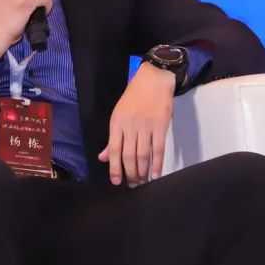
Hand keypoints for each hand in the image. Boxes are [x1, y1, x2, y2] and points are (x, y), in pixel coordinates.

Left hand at [98, 62, 175, 186]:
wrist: (153, 79)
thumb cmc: (134, 97)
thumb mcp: (118, 114)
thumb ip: (112, 138)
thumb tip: (103, 157)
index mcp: (117, 123)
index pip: (114, 150)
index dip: (114, 168)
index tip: (116, 182)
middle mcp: (130, 126)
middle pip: (129, 156)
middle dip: (130, 174)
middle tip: (133, 185)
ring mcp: (146, 126)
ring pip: (143, 155)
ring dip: (143, 171)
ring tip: (143, 182)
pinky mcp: (161, 126)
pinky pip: (158, 149)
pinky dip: (157, 164)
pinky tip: (155, 174)